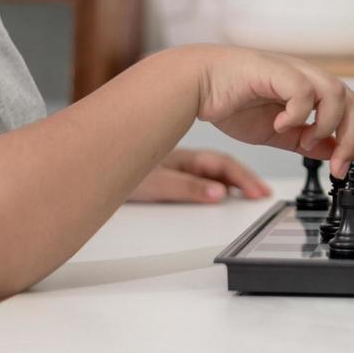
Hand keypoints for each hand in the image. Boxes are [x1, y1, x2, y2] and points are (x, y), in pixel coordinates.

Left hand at [127, 148, 271, 202]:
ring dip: (233, 180)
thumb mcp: (156, 182)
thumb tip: (219, 194)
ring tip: (250, 192)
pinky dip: (217, 182)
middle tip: (263, 194)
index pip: (223, 166)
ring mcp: (177, 166)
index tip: (260, 193)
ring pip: (212, 172)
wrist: (90, 162)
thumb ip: (188, 188)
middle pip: (222, 167)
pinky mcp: (168, 173)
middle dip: (245, 179)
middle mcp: (184, 160)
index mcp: (185, 158)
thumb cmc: (116, 166)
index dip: (244, 179)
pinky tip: (220, 190)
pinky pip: (201, 176)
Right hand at [196, 47, 353, 176]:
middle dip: (351, 137)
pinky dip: (298, 113)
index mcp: (311, 90)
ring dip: (327, 125)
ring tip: (305, 140)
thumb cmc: (232, 101)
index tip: (353, 163)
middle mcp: (307, 77)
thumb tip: (332, 153)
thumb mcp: (278, 132)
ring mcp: (293, 71)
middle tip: (339, 164)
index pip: (352, 108)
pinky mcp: (276, 70)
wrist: (197, 83)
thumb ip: (305, 141)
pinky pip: (303, 91)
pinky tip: (281, 125)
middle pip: (351, 101)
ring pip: (335, 93)